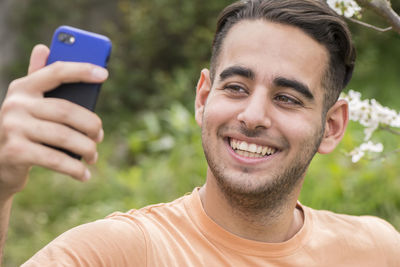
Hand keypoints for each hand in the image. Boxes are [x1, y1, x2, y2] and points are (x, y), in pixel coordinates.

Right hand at [0, 44, 107, 198]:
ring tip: (93, 156)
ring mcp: (13, 128)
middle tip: (99, 137)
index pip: (56, 72)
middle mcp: (15, 103)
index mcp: (24, 87)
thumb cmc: (25, 129)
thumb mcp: (30, 104)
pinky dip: (74, 169)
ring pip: (65, 137)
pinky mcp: (15, 152)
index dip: (81, 70)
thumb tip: (43, 47)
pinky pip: (55, 159)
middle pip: (67, 111)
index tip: (104, 74)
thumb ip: (39, 79)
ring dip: (87, 149)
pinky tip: (84, 175)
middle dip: (91, 126)